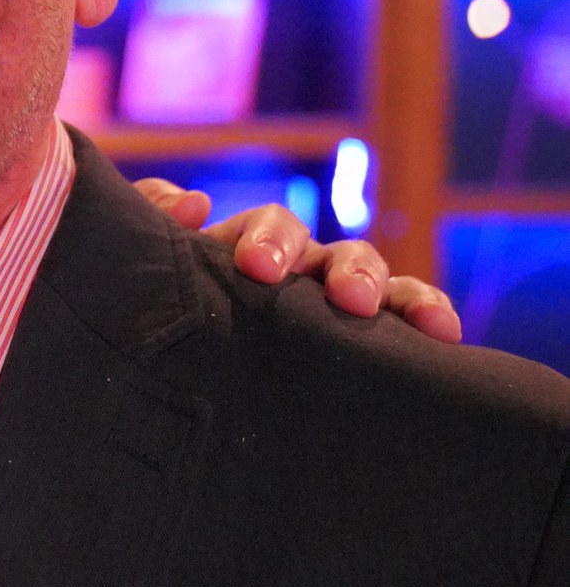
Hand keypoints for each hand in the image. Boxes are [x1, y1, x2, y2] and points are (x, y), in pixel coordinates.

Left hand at [132, 178, 462, 343]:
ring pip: (379, 283)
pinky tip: (444, 332)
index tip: (257, 269)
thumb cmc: (161, 317)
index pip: (269, 230)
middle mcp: (300, 274)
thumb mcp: (143, 274)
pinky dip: (428, 313)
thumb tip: (191, 202)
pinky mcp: (363, 344)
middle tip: (349, 299)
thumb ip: (148, 224)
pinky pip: (406, 318)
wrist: (169, 384)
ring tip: (422, 321)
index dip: (267, 242)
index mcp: (247, 253)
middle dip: (346, 272)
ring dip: (399, 293)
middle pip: (335, 255)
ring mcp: (334, 306)